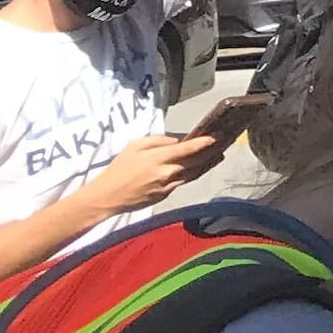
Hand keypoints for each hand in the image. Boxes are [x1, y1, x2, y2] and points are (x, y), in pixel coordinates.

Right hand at [90, 128, 226, 217]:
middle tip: (226, 142)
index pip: (188, 149)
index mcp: (158, 158)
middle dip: (213, 151)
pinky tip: (200, 166)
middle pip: (197, 161)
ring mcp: (168, 186)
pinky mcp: (166, 195)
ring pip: (195, 173)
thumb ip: (158, 140)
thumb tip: (178, 140)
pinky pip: (184, 181)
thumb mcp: (135, 146)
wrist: (107, 197)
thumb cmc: (119, 168)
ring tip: (220, 154)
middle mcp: (167, 173)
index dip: (206, 142)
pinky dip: (195, 173)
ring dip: (209, 163)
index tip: (218, 135)